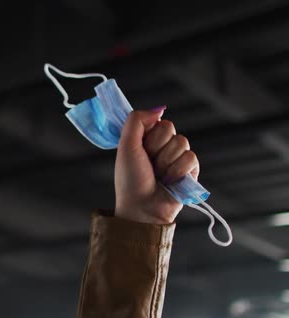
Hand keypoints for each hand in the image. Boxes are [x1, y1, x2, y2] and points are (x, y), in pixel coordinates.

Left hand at [114, 107, 199, 223]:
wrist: (142, 207)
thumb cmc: (130, 179)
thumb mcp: (126, 146)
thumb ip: (136, 120)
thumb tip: (158, 109)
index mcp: (146, 139)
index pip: (158, 121)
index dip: (149, 134)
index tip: (140, 149)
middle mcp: (162, 147)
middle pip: (170, 129)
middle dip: (156, 147)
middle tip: (148, 164)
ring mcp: (177, 158)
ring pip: (182, 142)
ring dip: (166, 161)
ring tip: (158, 175)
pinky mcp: (191, 171)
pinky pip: (191, 157)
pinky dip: (178, 170)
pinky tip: (170, 181)